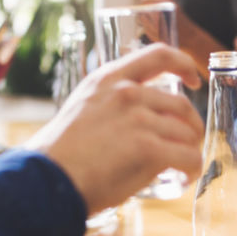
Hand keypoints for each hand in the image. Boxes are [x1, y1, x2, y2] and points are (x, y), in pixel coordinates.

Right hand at [26, 44, 203, 213]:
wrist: (43, 180)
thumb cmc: (59, 155)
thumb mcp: (84, 109)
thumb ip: (113, 105)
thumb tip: (144, 119)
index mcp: (109, 78)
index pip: (159, 55)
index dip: (184, 64)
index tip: (192, 79)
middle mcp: (127, 92)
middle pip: (180, 104)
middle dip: (190, 126)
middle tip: (186, 143)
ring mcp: (138, 118)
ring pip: (186, 133)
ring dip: (189, 151)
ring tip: (182, 168)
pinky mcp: (147, 147)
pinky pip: (188, 156)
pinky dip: (192, 168)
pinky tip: (185, 177)